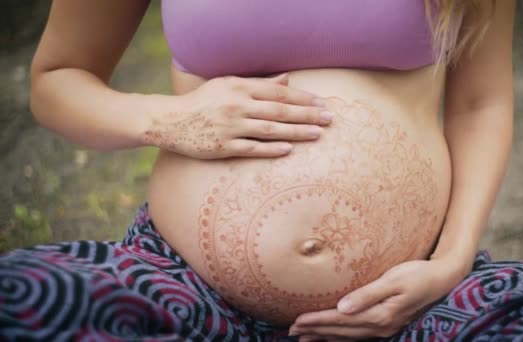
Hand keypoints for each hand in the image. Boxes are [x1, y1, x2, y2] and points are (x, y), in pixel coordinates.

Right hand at [143, 73, 332, 158]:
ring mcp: (230, 127)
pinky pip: (252, 148)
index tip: (322, 102)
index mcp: (240, 88)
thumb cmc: (203, 101)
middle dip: (307, 114)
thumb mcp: (228, 85)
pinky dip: (271, 149)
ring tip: (317, 134)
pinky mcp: (223, 147)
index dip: (302, 97)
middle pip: (279, 110)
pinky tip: (289, 149)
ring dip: (296, 132)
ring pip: (270, 129)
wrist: (170, 121)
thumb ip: (258, 84)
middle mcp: (237, 106)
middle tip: (329, 118)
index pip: (278, 92)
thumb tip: (287, 80)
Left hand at [288, 258, 467, 340]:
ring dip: (324, 337)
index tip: (297, 320)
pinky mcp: (386, 324)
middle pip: (341, 331)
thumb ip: (367, 294)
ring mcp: (384, 328)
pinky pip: (357, 335)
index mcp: (379, 315)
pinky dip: (340, 337)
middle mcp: (380, 326)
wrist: (442, 279)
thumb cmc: (417, 274)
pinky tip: (331, 337)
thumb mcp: (394, 280)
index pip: (340, 320)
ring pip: (347, 336)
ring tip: (304, 337)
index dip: (317, 321)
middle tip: (291, 330)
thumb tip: (342, 307)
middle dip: (315, 330)